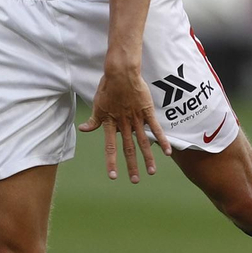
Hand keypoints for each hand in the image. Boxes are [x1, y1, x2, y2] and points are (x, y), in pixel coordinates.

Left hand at [79, 65, 171, 182]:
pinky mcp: (147, 111)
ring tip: (152, 172)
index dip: (111, 162)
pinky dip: (162, 141)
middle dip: (132, 166)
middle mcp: (124, 124)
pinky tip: (168, 152)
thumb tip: (83, 129)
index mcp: (110, 123)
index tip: (113, 176)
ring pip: (143, 142)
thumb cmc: (108, 87)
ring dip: (148, 158)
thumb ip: (93, 121)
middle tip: (135, 180)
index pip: (110, 147)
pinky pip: (156, 128)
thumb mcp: (97, 105)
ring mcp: (136, 118)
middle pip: (129, 148)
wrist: (121, 72)